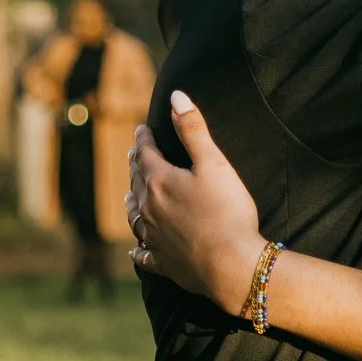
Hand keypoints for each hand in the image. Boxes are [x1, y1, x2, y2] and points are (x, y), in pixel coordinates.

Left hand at [128, 91, 267, 311]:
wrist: (232, 265)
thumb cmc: (227, 211)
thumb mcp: (214, 163)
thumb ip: (193, 129)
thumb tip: (176, 95)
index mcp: (160, 182)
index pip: (145, 153)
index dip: (144, 139)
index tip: (142, 129)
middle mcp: (149, 209)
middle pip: (137, 182)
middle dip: (136, 165)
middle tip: (134, 155)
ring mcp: (154, 238)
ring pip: (134, 216)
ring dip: (132, 202)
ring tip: (129, 195)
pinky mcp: (164, 263)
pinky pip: (144, 254)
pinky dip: (137, 249)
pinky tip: (134, 250)